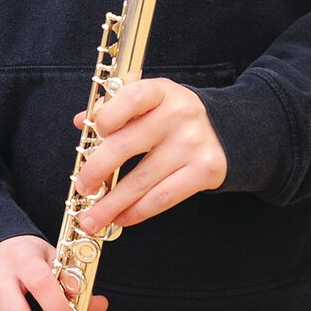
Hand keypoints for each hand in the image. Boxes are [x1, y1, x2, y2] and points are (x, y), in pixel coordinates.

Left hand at [73, 77, 226, 236]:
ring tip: (93, 219)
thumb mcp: (150, 100)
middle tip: (81, 188)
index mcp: (160, 91)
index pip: (129, 98)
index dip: (105, 118)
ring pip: (141, 180)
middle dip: (96, 171)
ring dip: (112, 204)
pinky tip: (122, 217)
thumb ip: (115, 107)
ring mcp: (193, 144)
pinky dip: (137, 211)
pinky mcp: (205, 171)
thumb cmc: (175, 114)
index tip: (89, 139)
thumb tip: (80, 121)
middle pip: (126, 145)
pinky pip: (163, 197)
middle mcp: (178, 115)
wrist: (230, 127)